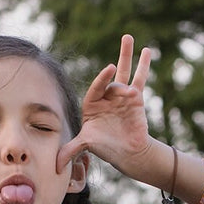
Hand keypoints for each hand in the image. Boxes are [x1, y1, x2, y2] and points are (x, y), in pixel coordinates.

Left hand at [57, 35, 153, 174]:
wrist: (128, 153)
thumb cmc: (106, 148)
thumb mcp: (87, 144)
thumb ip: (72, 149)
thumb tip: (57, 165)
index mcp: (92, 103)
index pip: (97, 87)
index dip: (104, 78)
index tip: (111, 69)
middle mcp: (106, 96)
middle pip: (110, 74)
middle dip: (118, 58)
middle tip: (124, 39)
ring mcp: (121, 96)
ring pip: (125, 72)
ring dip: (127, 55)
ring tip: (129, 37)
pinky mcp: (135, 98)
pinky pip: (139, 80)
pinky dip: (143, 67)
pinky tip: (147, 52)